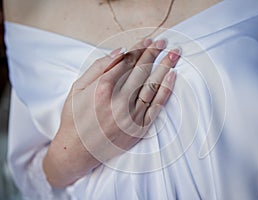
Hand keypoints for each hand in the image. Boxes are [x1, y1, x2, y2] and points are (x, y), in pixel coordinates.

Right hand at [43, 39, 180, 187]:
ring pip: (152, 85)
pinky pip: (156, 106)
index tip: (148, 40)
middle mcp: (119, 101)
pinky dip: (166, 90)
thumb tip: (120, 51)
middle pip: (142, 70)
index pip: (127, 62)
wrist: (78, 150)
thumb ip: (98, 68)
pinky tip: (173, 76)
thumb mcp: (77, 87)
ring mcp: (131, 116)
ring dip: (165, 67)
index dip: (139, 49)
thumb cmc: (75, 117)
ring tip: (174, 53)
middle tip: (163, 42)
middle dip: (154, 53)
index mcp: (102, 88)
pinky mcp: (139, 128)